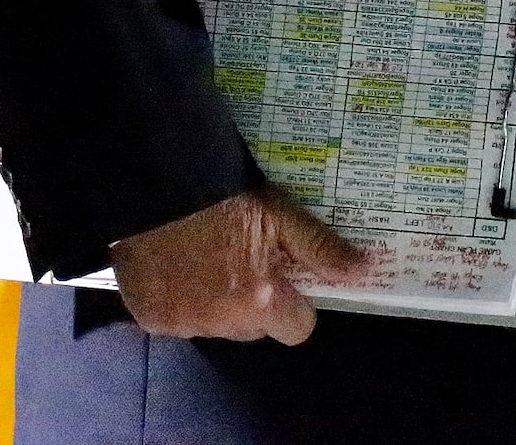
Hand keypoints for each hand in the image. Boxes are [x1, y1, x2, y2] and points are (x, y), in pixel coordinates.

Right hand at [109, 188, 369, 343]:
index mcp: (260, 301)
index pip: (297, 329)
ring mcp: (183, 324)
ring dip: (217, 303)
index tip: (283, 275)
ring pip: (216, 325)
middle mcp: (223, 323)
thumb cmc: (221, 196)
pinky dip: (180, 300)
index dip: (294, 303)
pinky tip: (176, 265)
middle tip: (242, 258)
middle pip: (255, 328)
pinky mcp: (150, 318)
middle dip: (255, 302)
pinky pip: (178, 320)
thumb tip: (365, 270)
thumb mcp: (279, 212)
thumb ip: (320, 247)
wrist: (151, 187)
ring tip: (206, 257)